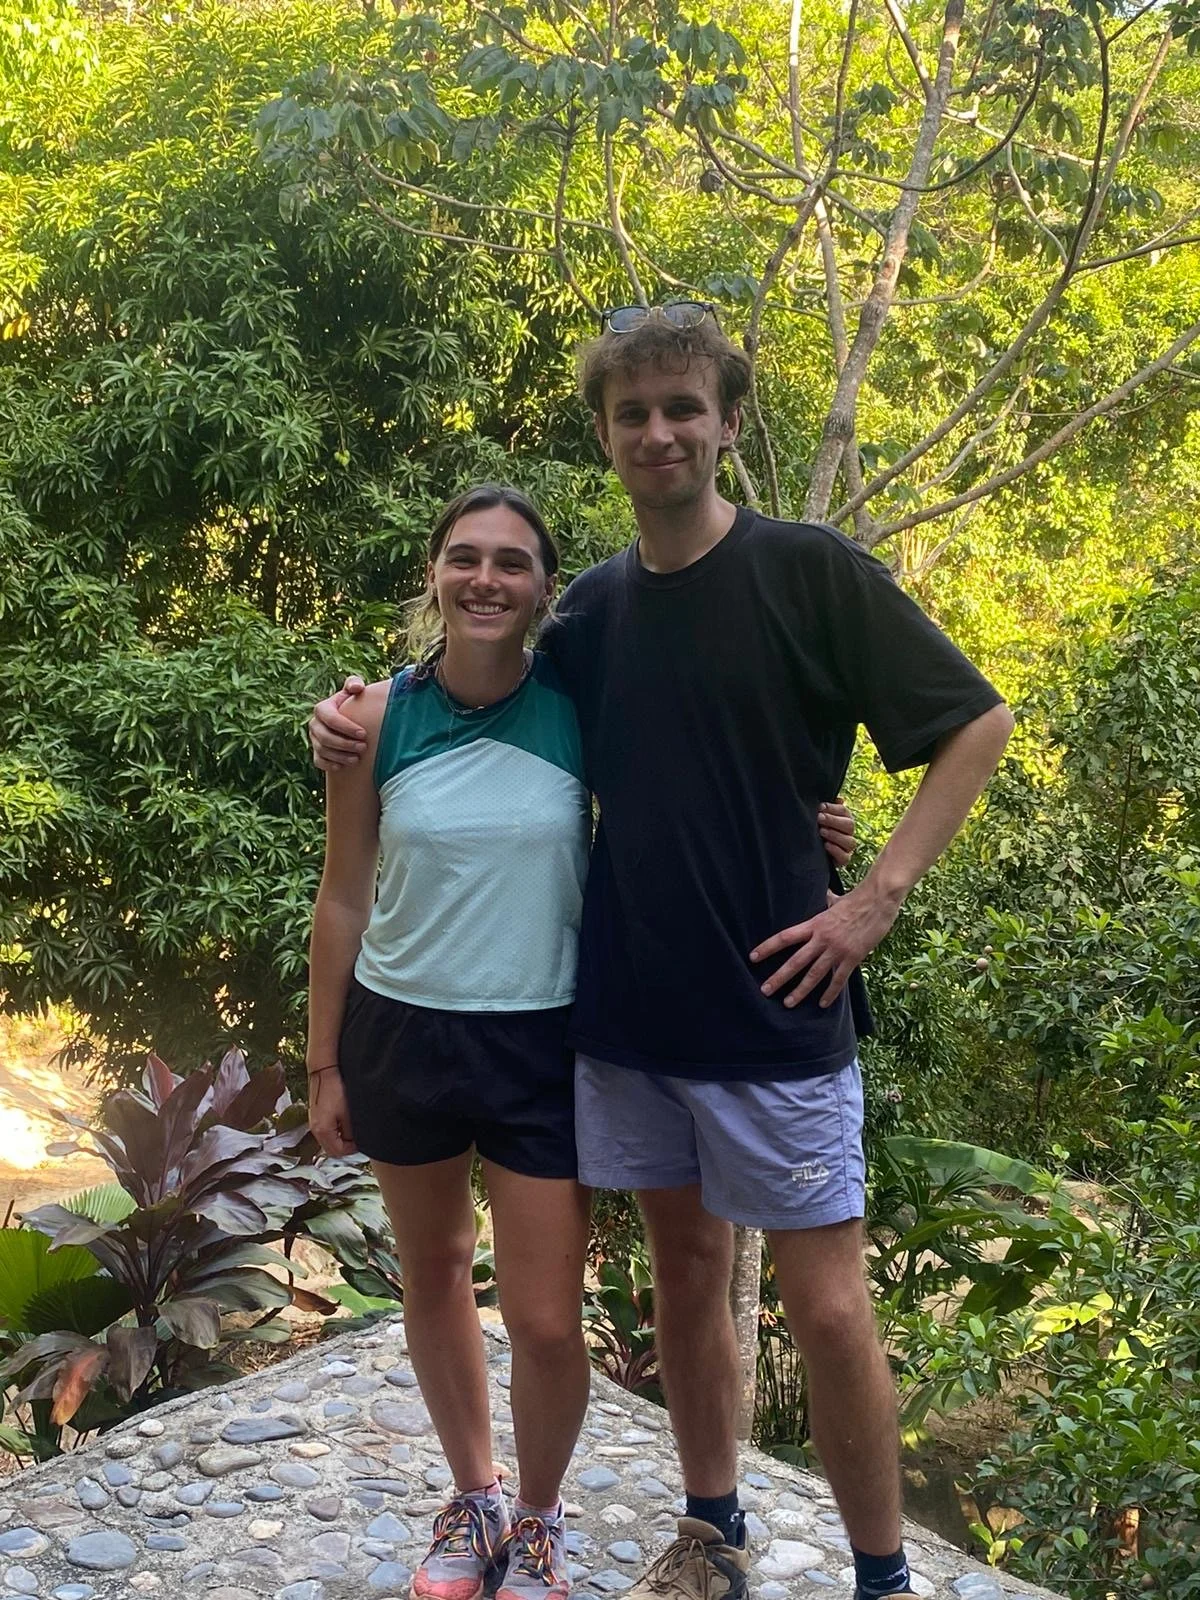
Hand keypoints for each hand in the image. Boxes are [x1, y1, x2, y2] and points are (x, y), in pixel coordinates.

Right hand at [308, 1068, 357, 1155]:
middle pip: (331, 1149)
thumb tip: (355, 1141)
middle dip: (345, 1147)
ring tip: (351, 1130)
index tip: (361, 1143)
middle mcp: (315, 1129)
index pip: (338, 1151)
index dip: (352, 1150)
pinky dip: (334, 1132)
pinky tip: (343, 1122)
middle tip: (357, 1140)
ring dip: (339, 1140)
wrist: (324, 1072)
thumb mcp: (349, 1113)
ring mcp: (313, 1122)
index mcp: (323, 1131)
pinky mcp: (315, 1115)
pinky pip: (325, 1131)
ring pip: (327, 1141)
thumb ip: (351, 1131)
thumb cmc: (336, 1089)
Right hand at [309, 676, 367, 771]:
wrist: (350, 720)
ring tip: (357, 758)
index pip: (330, 718)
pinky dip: (329, 765)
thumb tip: (357, 687)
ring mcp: (314, 740)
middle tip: (363, 747)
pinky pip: (319, 762)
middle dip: (344, 744)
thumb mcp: (353, 691)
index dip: (346, 727)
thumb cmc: (353, 704)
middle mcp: (314, 724)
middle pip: (325, 737)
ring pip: (322, 751)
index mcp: (322, 709)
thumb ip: (354, 683)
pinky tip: (342, 767)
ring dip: (340, 756)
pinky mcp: (316, 753)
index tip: (363, 733)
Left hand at [750, 881, 900, 1008]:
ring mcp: (837, 950)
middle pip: (796, 961)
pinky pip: (838, 979)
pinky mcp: (853, 958)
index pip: (785, 937)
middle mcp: (822, 938)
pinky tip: (822, 1004)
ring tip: (788, 1003)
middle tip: (765, 990)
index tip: (753, 957)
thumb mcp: (835, 900)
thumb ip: (826, 902)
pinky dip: (830, 993)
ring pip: (814, 974)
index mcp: (814, 924)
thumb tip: (824, 895)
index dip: (768, 947)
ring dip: (800, 991)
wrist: (878, 900)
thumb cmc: (857, 899)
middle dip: (779, 977)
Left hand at [818, 796, 855, 867]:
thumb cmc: (816, 830)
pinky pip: (845, 857)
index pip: (844, 811)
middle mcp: (849, 833)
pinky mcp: (843, 860)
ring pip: (850, 841)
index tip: (820, 807)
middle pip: (849, 825)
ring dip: (835, 835)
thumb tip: (839, 799)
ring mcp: (847, 848)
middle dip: (833, 821)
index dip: (833, 808)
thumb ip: (827, 809)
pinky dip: (836, 851)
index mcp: (844, 819)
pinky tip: (826, 845)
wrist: (810, 852)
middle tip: (819, 818)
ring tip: (822, 831)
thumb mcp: (819, 818)